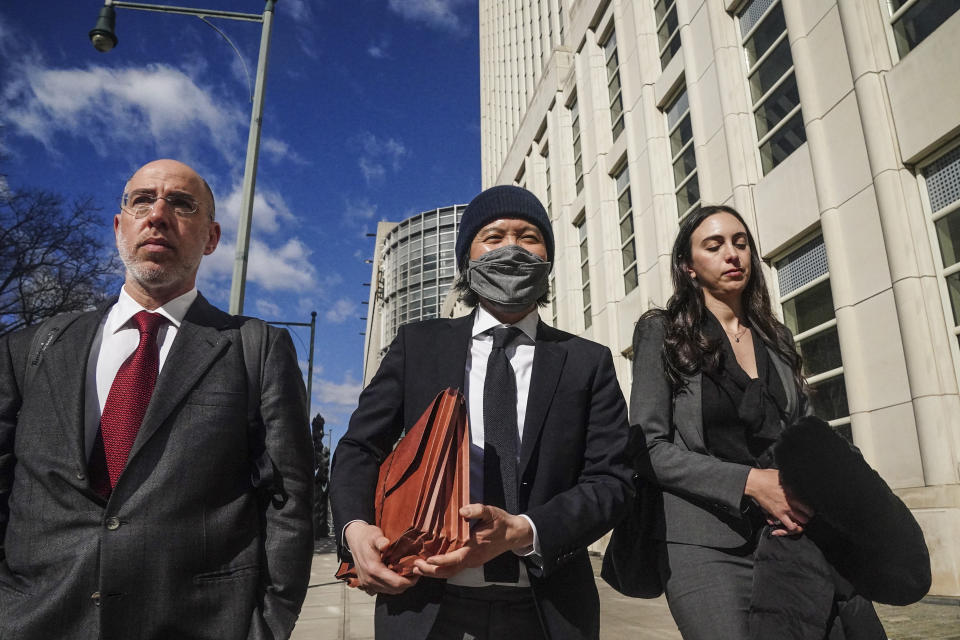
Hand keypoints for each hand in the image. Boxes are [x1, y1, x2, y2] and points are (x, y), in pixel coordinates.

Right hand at [343, 521, 418, 594]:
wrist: (355, 538)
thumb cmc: (367, 536)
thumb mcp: (375, 535)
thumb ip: (381, 541)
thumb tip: (386, 545)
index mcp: (373, 569)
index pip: (396, 583)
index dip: (410, 580)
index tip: (417, 572)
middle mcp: (369, 580)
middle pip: (395, 589)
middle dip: (407, 583)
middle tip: (415, 572)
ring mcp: (366, 584)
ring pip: (389, 591)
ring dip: (399, 585)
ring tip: (407, 573)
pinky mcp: (366, 584)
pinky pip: (382, 590)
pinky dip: (390, 586)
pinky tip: (395, 575)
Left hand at [412, 504, 533, 578]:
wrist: (514, 534)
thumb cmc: (501, 522)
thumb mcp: (490, 511)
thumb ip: (477, 510)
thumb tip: (462, 510)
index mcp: (474, 548)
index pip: (455, 559)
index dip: (441, 561)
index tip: (428, 559)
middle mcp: (472, 559)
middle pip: (449, 571)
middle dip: (431, 571)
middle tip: (414, 567)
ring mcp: (472, 561)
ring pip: (450, 572)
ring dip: (434, 572)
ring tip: (418, 568)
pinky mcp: (471, 561)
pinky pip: (454, 568)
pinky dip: (441, 569)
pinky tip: (431, 564)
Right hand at [744, 468, 813, 535]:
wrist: (755, 483)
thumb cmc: (766, 477)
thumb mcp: (783, 475)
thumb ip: (792, 481)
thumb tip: (796, 480)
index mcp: (795, 492)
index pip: (810, 504)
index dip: (811, 508)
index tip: (808, 507)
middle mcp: (793, 502)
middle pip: (809, 515)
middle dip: (807, 516)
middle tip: (804, 515)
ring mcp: (786, 509)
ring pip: (802, 522)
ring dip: (800, 522)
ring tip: (797, 520)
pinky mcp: (778, 514)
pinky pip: (789, 526)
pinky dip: (790, 527)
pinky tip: (788, 523)